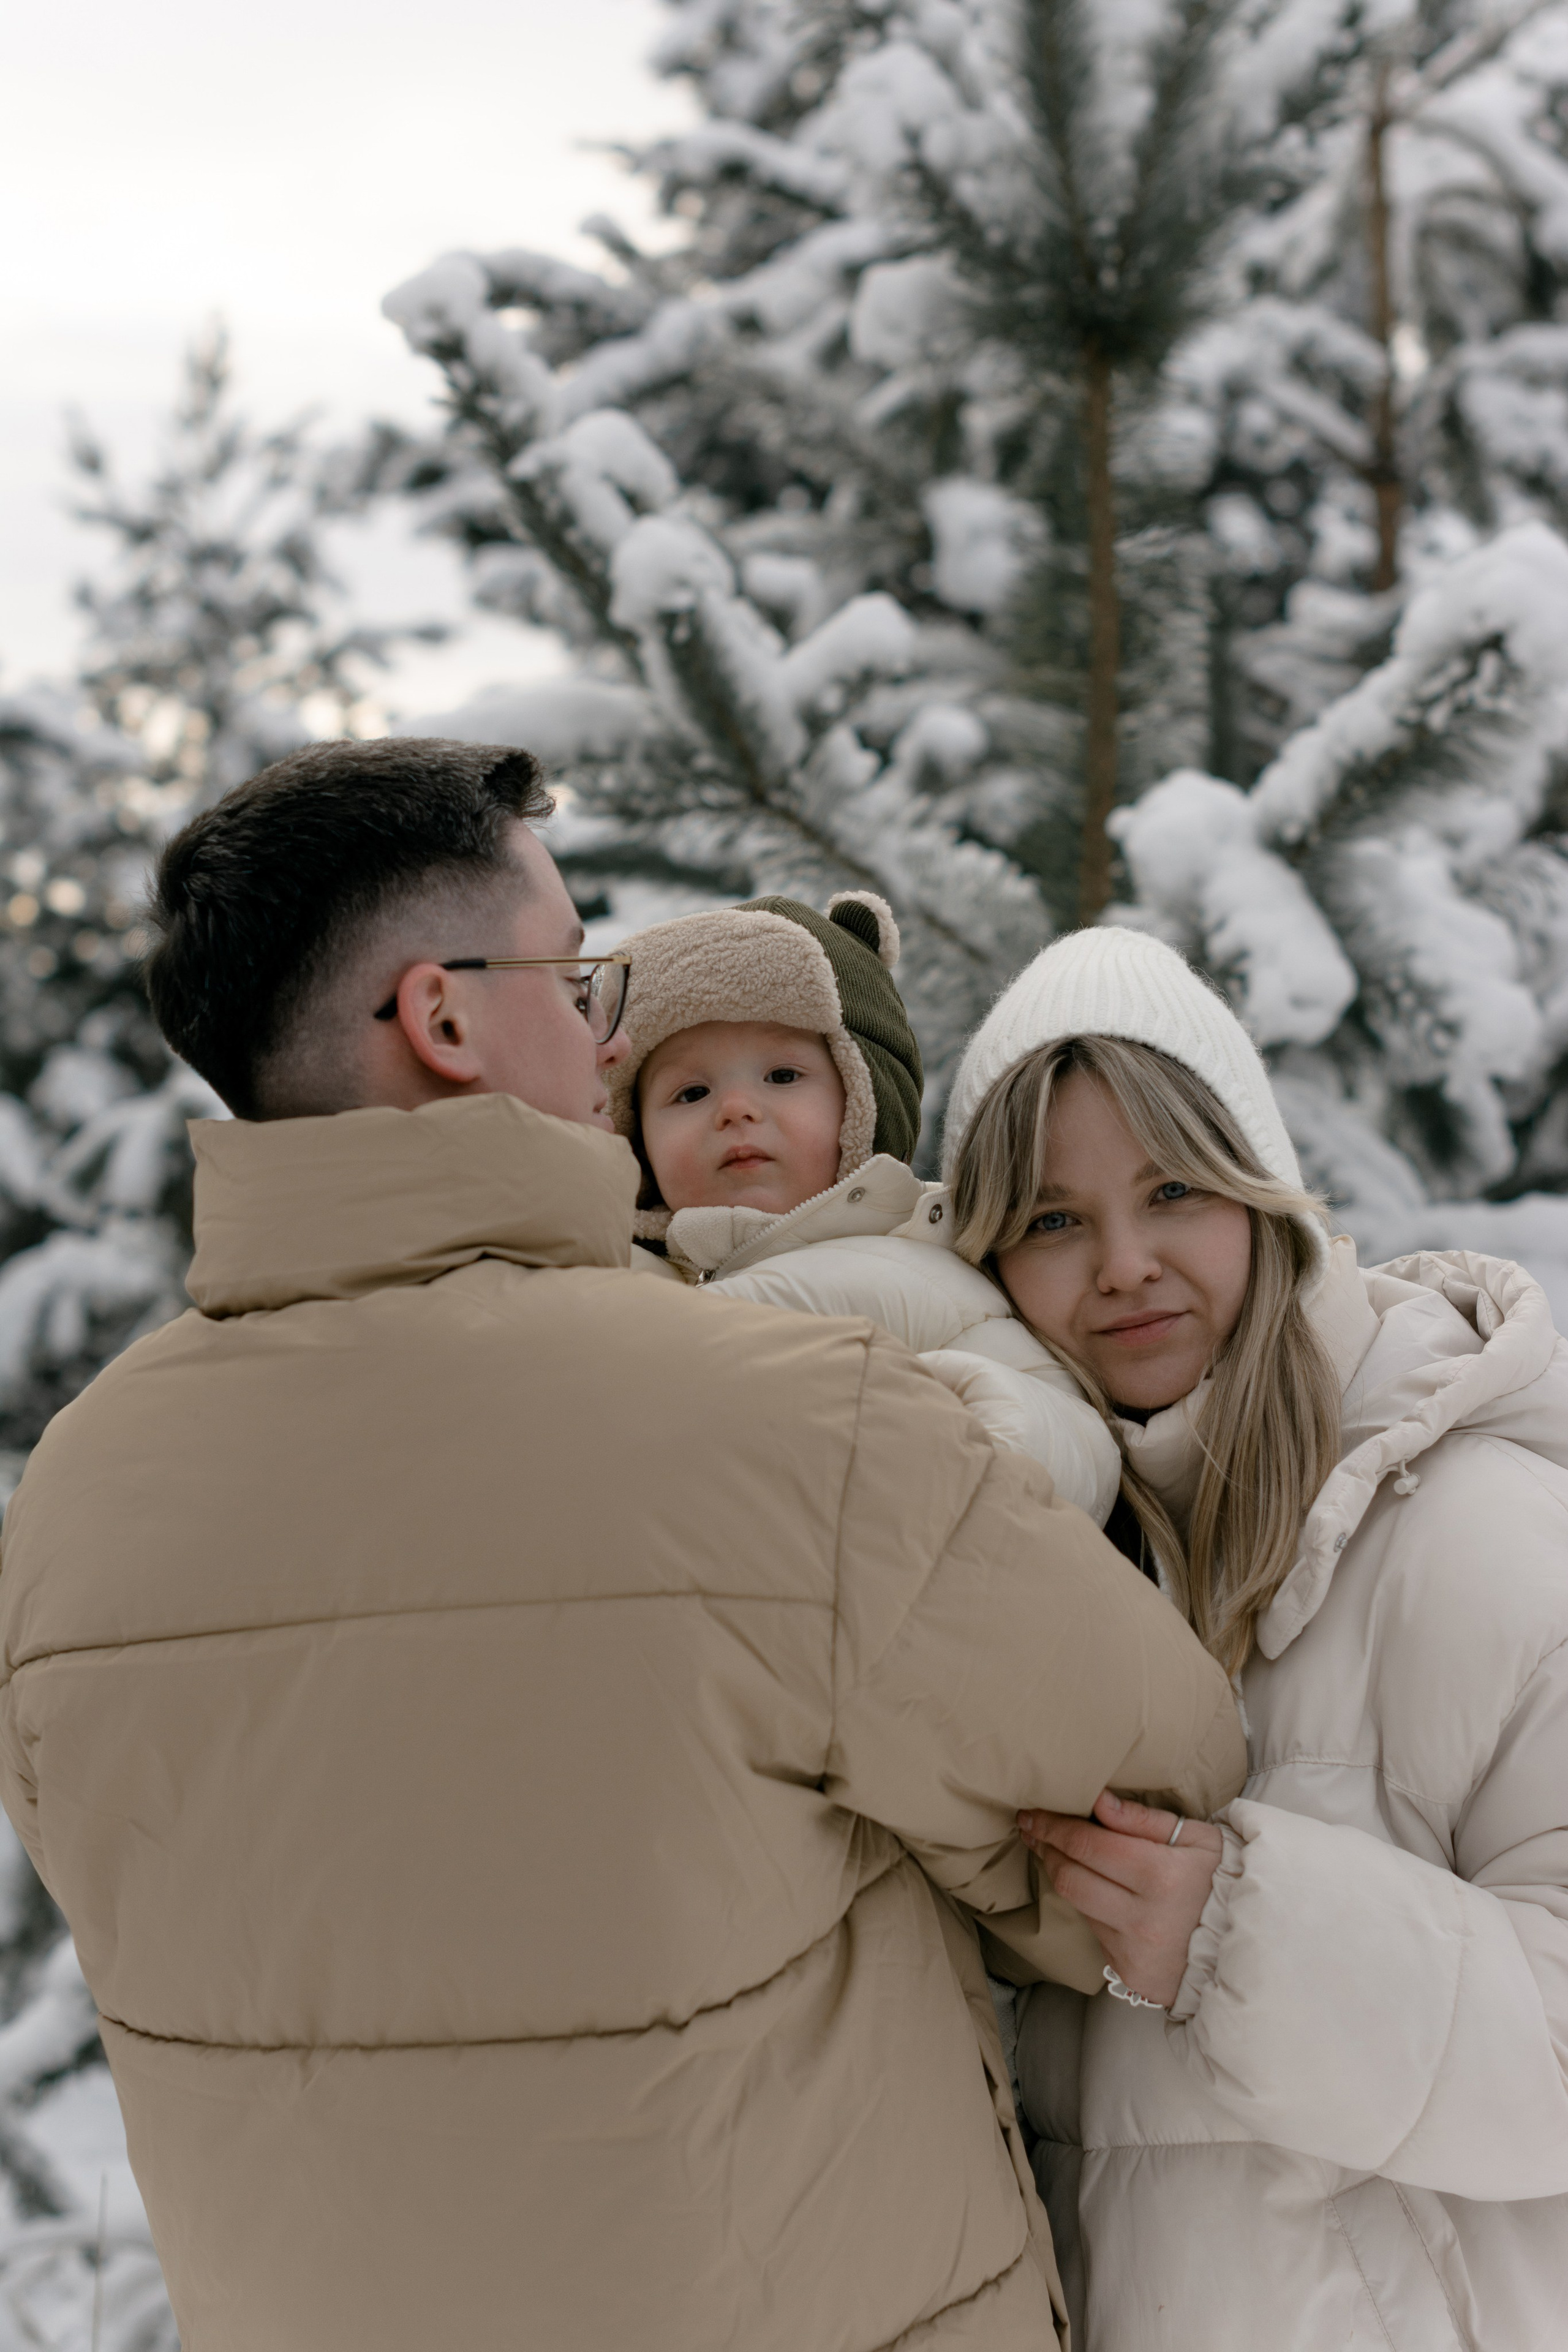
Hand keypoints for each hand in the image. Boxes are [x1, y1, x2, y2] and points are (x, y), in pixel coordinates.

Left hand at [1017, 1789, 1222, 2009]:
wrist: (1253, 1948)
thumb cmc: (1225, 1882)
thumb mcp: (1199, 1839)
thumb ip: (1144, 1820)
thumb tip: (1097, 1799)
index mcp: (1160, 1876)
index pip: (1086, 1845)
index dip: (1052, 1827)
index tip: (1032, 1813)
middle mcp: (1141, 1918)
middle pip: (1070, 1878)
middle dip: (1046, 1850)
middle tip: (1033, 1829)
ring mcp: (1133, 1951)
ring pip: (1079, 1906)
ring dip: (1064, 1877)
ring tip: (1059, 1853)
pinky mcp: (1130, 1975)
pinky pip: (1096, 1933)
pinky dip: (1091, 1908)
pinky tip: (1097, 1891)